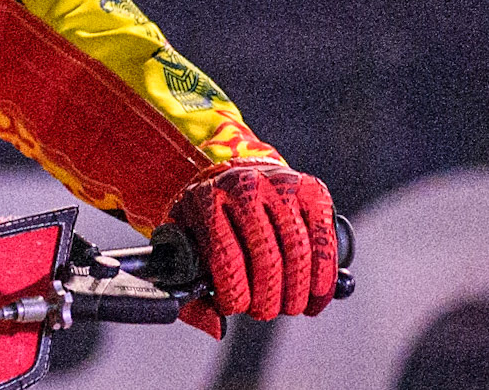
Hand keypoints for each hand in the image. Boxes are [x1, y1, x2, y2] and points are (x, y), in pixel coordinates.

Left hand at [169, 161, 338, 336]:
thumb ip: (191, 291)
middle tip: (265, 312)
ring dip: (297, 291)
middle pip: (266, 256)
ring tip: (290, 307)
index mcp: (206, 199)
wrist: (231, 181)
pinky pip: (324, 239)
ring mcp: (281, 184)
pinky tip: (315, 294)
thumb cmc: (207, 223)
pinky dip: (323, 274)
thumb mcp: (185, 247)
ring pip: (298, 250)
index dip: (234, 292)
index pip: (226, 255)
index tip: (233, 308)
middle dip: (268, 297)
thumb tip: (216, 328)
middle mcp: (244, 185)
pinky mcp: (312, 190)